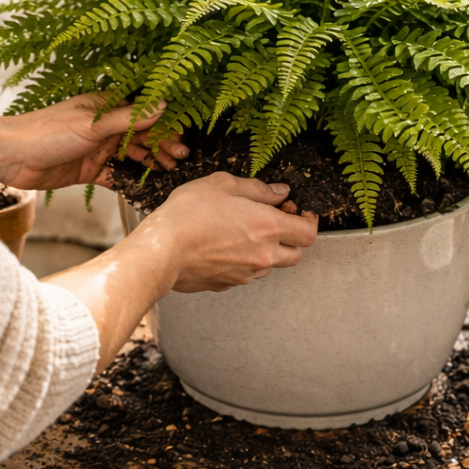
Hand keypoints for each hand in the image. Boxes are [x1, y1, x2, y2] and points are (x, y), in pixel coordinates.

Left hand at [0, 94, 187, 189]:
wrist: (11, 156)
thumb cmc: (47, 131)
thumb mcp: (93, 123)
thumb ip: (130, 118)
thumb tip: (164, 105)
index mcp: (106, 106)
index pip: (144, 112)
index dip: (165, 124)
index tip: (183, 137)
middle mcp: (105, 126)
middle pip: (142, 135)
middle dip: (163, 144)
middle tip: (182, 158)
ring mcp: (97, 148)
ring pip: (132, 155)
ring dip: (151, 161)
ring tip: (171, 170)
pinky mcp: (89, 169)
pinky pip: (116, 175)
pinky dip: (132, 179)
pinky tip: (148, 185)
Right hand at [136, 172, 318, 291]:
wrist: (160, 250)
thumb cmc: (188, 214)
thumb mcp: (223, 185)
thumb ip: (257, 189)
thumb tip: (279, 192)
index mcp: (268, 227)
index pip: (308, 233)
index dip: (308, 221)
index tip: (300, 213)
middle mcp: (262, 255)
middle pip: (296, 255)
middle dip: (291, 239)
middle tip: (274, 222)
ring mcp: (245, 273)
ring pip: (270, 266)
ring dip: (267, 251)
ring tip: (243, 232)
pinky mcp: (227, 284)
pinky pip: (245, 274)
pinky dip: (243, 262)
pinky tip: (224, 246)